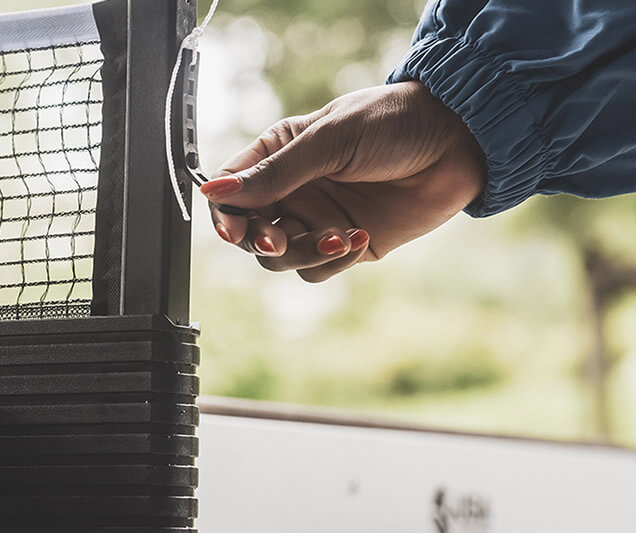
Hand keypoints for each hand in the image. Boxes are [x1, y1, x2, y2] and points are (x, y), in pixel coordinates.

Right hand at [201, 81, 486, 281]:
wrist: (458, 142)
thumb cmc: (393, 122)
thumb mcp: (327, 141)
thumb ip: (273, 173)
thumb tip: (215, 190)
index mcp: (279, 155)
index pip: (231, 191)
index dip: (226, 214)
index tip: (235, 229)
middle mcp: (293, 190)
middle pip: (252, 233)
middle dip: (262, 240)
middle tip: (279, 240)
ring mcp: (318, 220)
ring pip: (283, 259)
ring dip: (303, 252)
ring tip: (337, 236)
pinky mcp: (347, 245)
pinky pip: (319, 270)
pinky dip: (332, 260)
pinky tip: (358, 235)